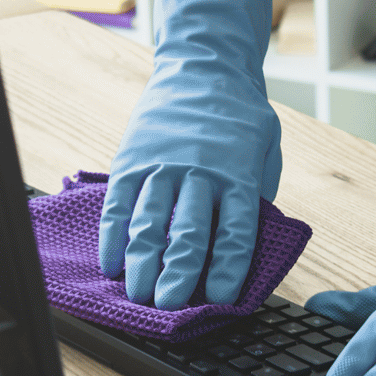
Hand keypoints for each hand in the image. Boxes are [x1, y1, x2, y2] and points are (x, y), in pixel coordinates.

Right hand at [99, 0, 282, 308]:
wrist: (203, 67)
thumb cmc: (239, 119)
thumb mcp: (264, 152)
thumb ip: (255, 197)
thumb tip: (245, 249)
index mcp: (239, 175)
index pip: (235, 231)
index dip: (227, 269)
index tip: (220, 300)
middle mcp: (200, 172)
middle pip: (188, 232)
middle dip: (177, 274)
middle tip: (168, 307)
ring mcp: (162, 166)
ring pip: (149, 221)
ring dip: (142, 262)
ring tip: (137, 294)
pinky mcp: (132, 160)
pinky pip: (119, 204)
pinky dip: (113, 236)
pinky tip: (111, 263)